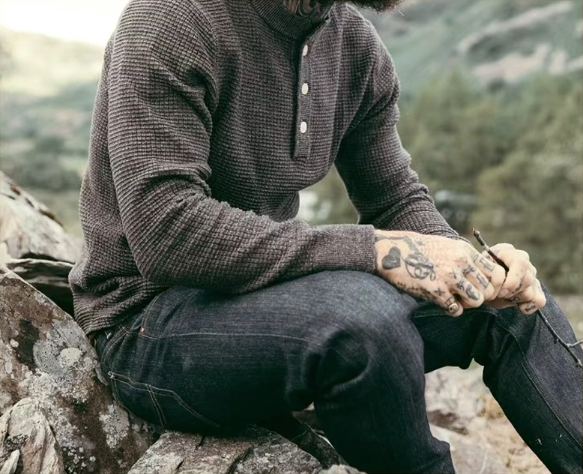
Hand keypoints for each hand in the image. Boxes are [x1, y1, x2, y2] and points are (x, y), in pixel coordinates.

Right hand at [374, 230, 505, 316]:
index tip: (479, 287)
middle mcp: (460, 262)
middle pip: (488, 289)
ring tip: (456, 300)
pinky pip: (456, 309)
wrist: (391, 251)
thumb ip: (463, 256)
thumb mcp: (445, 245)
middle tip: (466, 296)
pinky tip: (443, 303)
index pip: (496, 272)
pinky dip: (451, 310)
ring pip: (476, 301)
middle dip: (479, 296)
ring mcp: (449, 277)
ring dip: (467, 304)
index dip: (491, 283)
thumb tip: (478, 272)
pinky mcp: (436, 290)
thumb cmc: (417, 248)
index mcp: (464, 250)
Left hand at [480, 243, 545, 314]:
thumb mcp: (480, 275)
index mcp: (506, 251)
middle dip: (512, 292)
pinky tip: (519, 306)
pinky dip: (530, 306)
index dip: (512, 281)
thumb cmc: (479, 277)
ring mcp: (530, 272)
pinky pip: (539, 300)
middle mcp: (521, 259)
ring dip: (517, 299)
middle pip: (528, 279)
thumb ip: (490, 280)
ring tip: (504, 296)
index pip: (520, 263)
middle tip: (499, 295)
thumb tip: (501, 289)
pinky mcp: (535, 286)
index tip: (501, 293)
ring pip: (532, 291)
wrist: (480, 283)